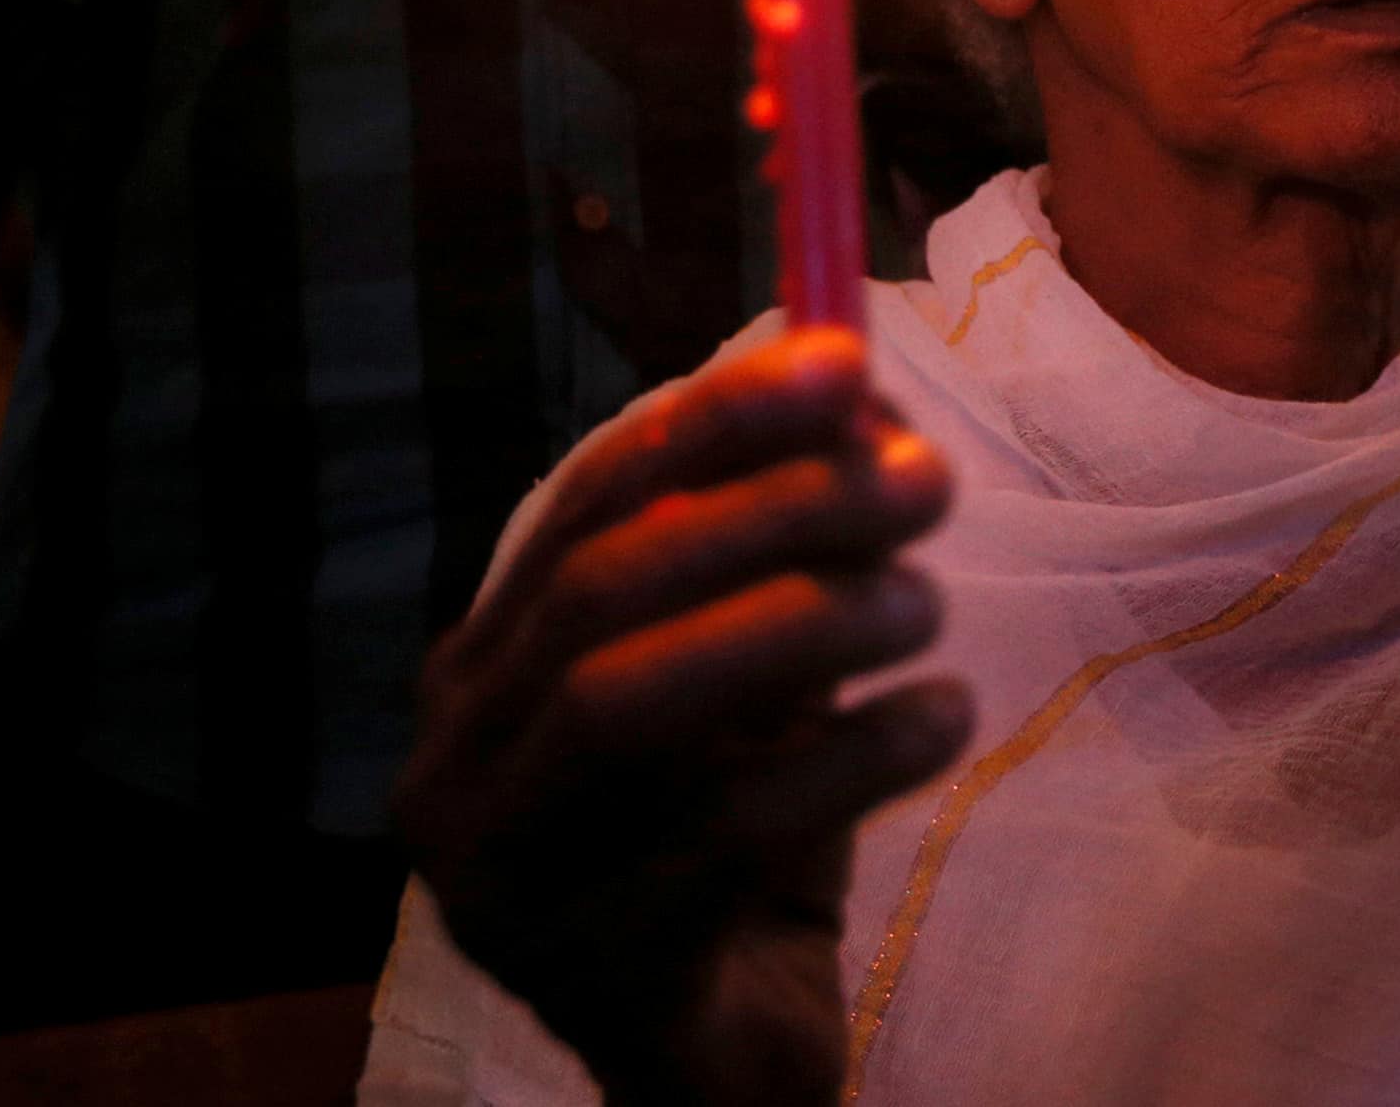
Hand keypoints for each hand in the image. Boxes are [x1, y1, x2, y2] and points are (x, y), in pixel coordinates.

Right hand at [395, 328, 969, 1106]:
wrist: (726, 1055)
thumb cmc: (743, 840)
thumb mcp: (761, 681)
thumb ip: (781, 552)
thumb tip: (859, 393)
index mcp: (482, 672)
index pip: (587, 504)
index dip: (717, 420)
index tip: (849, 362)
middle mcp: (457, 767)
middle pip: (603, 589)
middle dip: (775, 511)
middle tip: (928, 485)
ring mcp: (505, 881)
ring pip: (629, 703)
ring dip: (800, 623)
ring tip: (928, 601)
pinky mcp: (595, 971)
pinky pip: (722, 833)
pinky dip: (849, 755)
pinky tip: (942, 715)